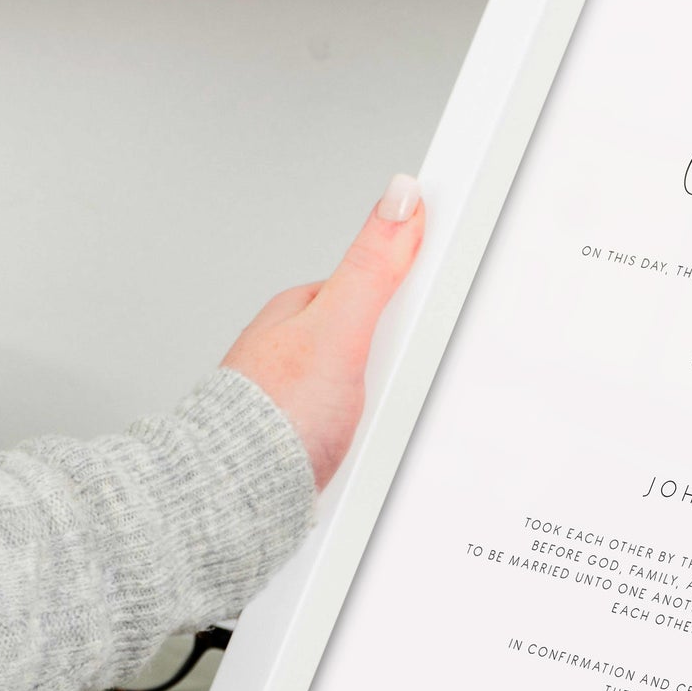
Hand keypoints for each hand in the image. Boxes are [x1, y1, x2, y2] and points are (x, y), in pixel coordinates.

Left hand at [223, 174, 424, 488]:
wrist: (241, 495)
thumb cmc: (274, 418)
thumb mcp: (337, 330)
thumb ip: (372, 267)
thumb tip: (400, 196)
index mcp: (303, 309)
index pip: (380, 280)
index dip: (419, 288)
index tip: (450, 283)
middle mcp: (299, 347)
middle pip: (385, 336)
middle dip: (407, 357)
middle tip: (403, 376)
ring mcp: (306, 391)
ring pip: (376, 384)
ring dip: (391, 403)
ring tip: (386, 418)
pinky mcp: (314, 435)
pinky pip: (364, 423)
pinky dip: (375, 432)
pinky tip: (374, 441)